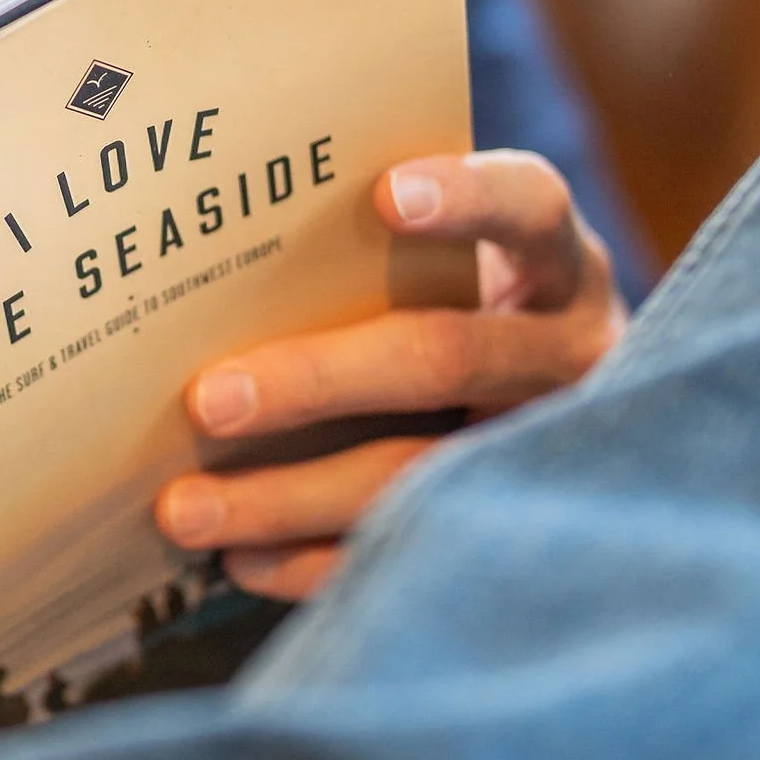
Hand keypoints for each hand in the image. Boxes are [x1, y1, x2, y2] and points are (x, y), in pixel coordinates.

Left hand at [155, 149, 625, 603]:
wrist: (548, 414)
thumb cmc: (461, 312)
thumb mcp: (459, 271)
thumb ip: (373, 256)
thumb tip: (209, 263)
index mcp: (559, 263)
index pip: (528, 209)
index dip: (466, 200)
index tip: (384, 197)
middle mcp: (573, 352)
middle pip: (445, 358)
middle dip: (317, 381)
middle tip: (208, 401)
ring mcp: (555, 450)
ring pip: (419, 475)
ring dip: (291, 496)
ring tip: (185, 509)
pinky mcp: (520, 533)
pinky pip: (413, 551)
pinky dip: (316, 561)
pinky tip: (238, 560)